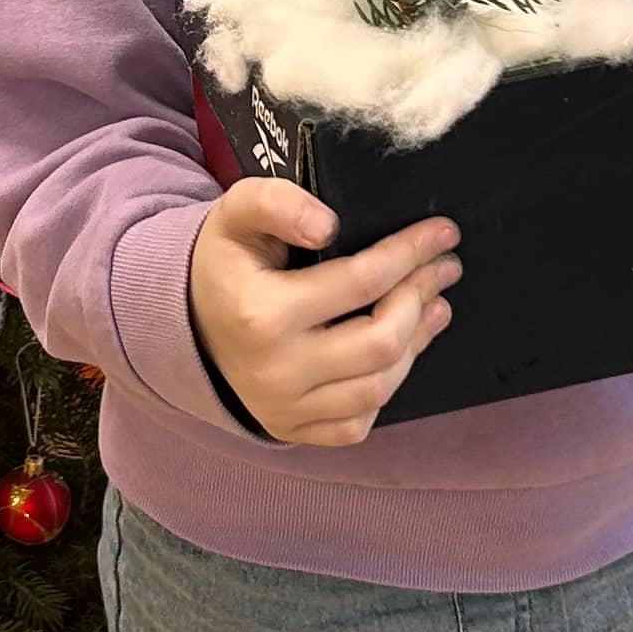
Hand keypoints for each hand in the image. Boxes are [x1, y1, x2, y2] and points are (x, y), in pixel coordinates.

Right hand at [187, 177, 459, 446]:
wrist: (188, 322)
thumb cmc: (226, 262)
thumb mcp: (236, 214)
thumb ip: (275, 202)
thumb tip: (328, 225)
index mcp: (261, 314)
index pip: (361, 281)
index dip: (410, 253)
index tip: (443, 232)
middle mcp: (275, 371)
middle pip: (381, 341)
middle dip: (421, 297)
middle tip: (444, 268)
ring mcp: (284, 408)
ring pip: (379, 387)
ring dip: (417, 342)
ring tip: (434, 304)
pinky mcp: (291, 429)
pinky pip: (358, 423)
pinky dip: (386, 389)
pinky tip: (398, 353)